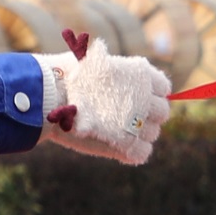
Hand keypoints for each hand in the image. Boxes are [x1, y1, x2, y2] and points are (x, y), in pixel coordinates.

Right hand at [35, 29, 172, 163]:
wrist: (53, 94)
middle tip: (128, 116)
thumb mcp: (96, 62)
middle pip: (162, 112)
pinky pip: (143, 152)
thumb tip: (113, 70)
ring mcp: (139, 123)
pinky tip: (120, 146)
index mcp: (142, 74)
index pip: (163, 87)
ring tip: (118, 130)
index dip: (152, 93)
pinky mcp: (127, 145)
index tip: (138, 96)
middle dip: (148, 115)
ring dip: (139, 133)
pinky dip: (134, 151)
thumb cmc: (69, 75)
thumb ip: (115, 73)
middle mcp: (146, 98)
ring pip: (152, 133)